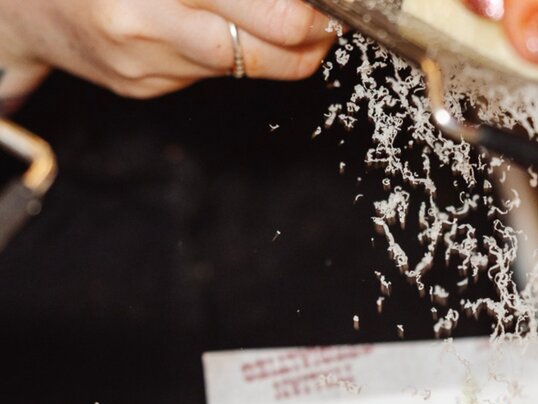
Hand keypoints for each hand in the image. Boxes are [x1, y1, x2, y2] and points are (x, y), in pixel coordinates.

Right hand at [0, 0, 335, 101]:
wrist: (21, 1)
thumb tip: (296, 1)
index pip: (270, 10)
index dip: (313, 9)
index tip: (332, 4)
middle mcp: (147, 18)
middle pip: (269, 46)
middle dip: (313, 34)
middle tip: (326, 21)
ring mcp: (145, 62)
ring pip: (244, 65)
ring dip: (284, 50)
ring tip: (296, 27)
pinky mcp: (143, 86)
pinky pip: (210, 74)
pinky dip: (234, 55)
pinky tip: (229, 32)